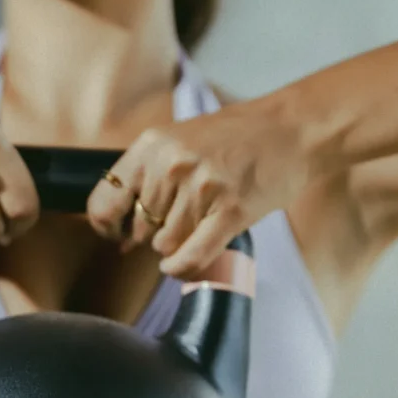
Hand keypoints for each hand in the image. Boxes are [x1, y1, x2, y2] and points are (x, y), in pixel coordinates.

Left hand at [86, 94, 309, 280]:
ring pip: (166, 245)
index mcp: (152, 146)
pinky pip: (192, 256)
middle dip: (153, 234)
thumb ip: (148, 179)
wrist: (292, 129)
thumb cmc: (236, 138)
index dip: (107, 226)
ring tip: (198, 226)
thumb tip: (119, 236)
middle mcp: (172, 166)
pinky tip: (181, 264)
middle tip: (178, 222)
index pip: (105, 200)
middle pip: (141, 228)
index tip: (117, 234)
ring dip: (177, 247)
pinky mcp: (230, 211)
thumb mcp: (180, 141)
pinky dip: (184, 267)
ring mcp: (202, 189)